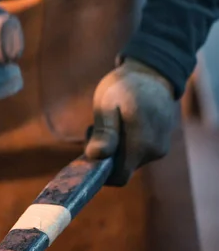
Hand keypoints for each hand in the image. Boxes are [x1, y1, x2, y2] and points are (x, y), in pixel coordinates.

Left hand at [85, 59, 175, 185]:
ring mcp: (161, 148)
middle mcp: (155, 150)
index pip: (118, 177)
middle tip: (96, 129)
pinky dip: (127, 144)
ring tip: (110, 123)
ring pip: (130, 161)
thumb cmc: (125, 86)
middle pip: (123, 169)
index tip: (88, 149)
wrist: (152, 72)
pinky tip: (123, 124)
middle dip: (106, 155)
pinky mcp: (161, 144)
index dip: (101, 170)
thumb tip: (96, 156)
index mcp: (141, 142)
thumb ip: (104, 131)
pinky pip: (139, 153)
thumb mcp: (107, 103)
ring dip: (116, 148)